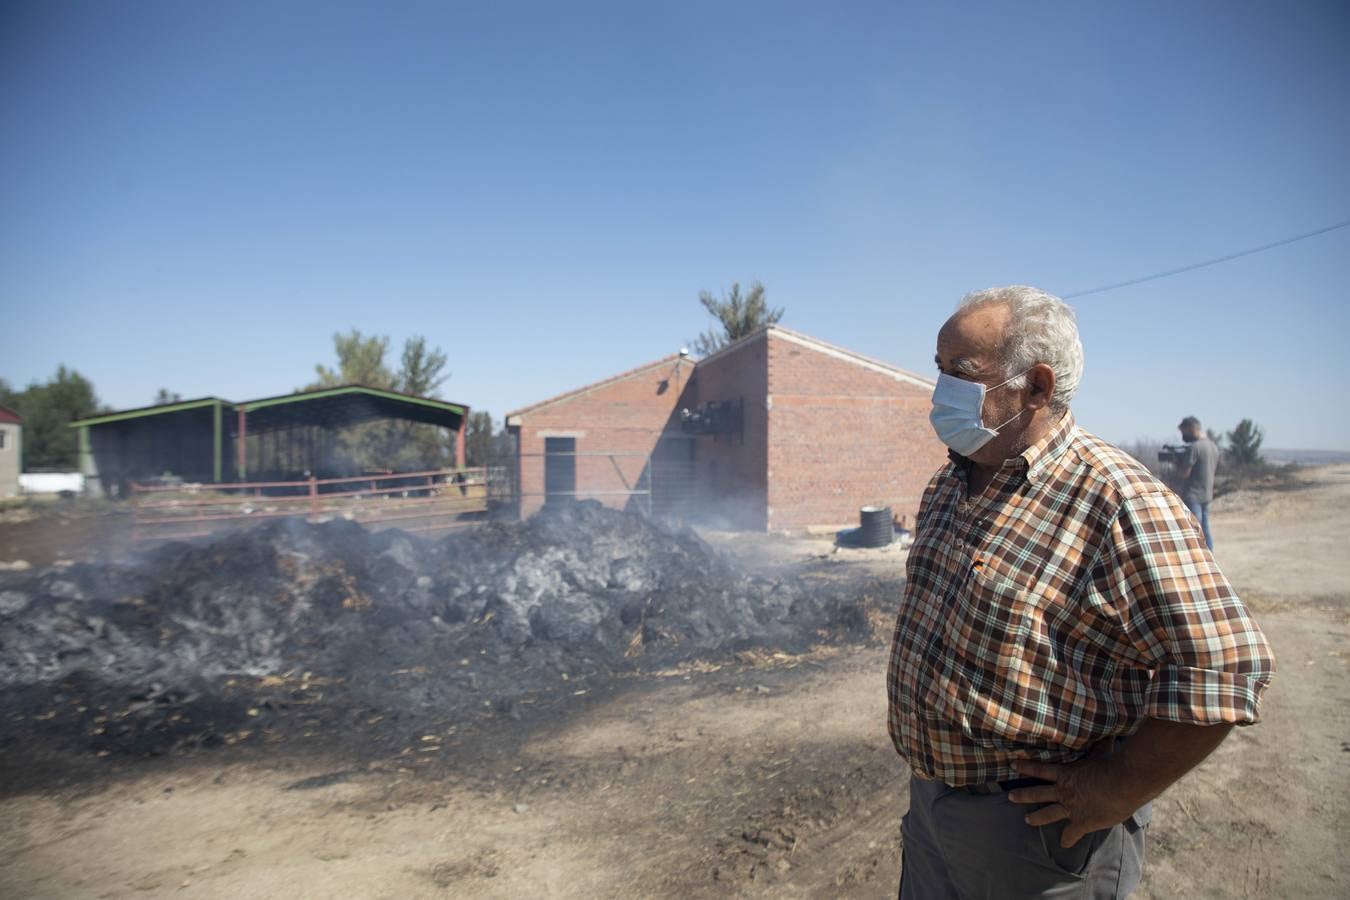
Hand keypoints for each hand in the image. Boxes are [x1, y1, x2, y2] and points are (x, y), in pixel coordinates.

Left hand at [1007, 744, 1142, 848]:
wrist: (1123, 784)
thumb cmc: (1112, 765)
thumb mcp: (1102, 752)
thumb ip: (1100, 746)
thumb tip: (1106, 733)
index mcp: (1066, 774)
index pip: (1040, 769)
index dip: (1026, 767)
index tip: (1013, 765)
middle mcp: (1064, 791)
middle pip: (1037, 793)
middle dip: (1023, 795)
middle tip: (1010, 797)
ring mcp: (1070, 808)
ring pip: (1047, 814)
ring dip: (1036, 818)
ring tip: (1026, 820)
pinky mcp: (1082, 822)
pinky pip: (1071, 833)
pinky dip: (1068, 840)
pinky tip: (1064, 845)